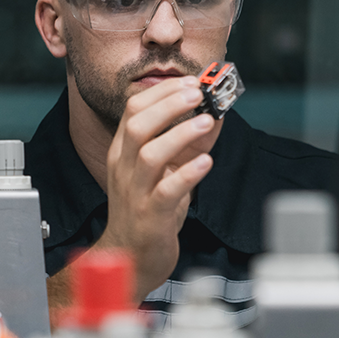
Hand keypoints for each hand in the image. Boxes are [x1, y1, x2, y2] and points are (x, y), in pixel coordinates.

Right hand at [90, 76, 222, 300]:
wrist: (131, 256)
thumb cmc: (148, 211)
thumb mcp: (161, 172)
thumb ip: (185, 144)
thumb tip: (215, 113)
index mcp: (123, 153)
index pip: (133, 110)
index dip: (162, 92)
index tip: (190, 81)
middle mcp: (124, 169)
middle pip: (138, 125)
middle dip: (169, 104)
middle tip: (198, 93)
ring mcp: (135, 192)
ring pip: (150, 154)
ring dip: (180, 134)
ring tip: (206, 121)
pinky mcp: (151, 216)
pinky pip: (167, 191)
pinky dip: (187, 174)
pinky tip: (206, 163)